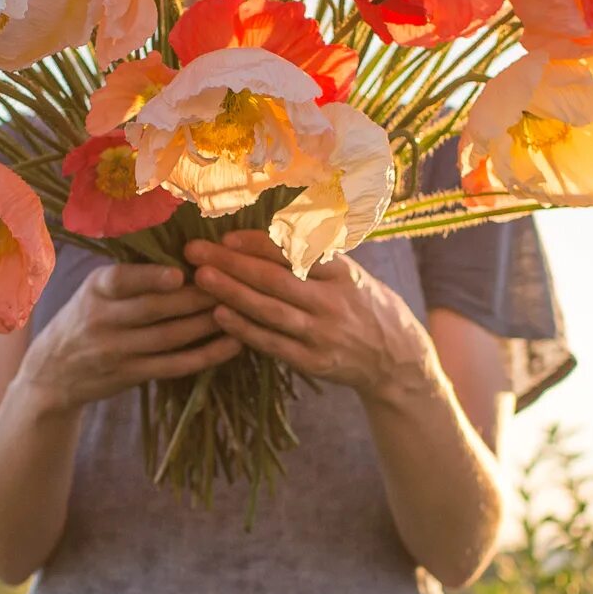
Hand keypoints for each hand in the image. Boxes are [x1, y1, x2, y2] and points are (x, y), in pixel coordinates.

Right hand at [20, 261, 237, 413]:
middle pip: (155, 309)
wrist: (52, 373)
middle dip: (197, 296)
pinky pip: (175, 366)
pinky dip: (207, 355)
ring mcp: (116, 351)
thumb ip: (129, 276)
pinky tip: (233, 343)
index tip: (180, 272)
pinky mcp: (131, 376)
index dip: (151, 277)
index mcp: (95, 289)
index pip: (121, 280)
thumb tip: (186, 247)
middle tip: (233, 282)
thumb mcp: (93, 291)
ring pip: (170, 337)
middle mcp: (102, 320)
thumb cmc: (84, 319)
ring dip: (208, 323)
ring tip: (241, 307)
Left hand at [183, 231, 439, 403]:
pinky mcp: (314, 362)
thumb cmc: (365, 306)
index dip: (258, 244)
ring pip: (271, 311)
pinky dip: (245, 330)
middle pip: (276, 280)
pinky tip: (219, 317)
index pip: (296, 253)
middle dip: (232, 264)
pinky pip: (274, 344)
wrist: (396, 359)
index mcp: (343, 273)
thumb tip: (268, 231)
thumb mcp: (352, 274)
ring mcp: (323, 334)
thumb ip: (316, 256)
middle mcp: (333, 302)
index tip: (226, 235)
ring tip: (201, 279)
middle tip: (196, 251)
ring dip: (233, 294)